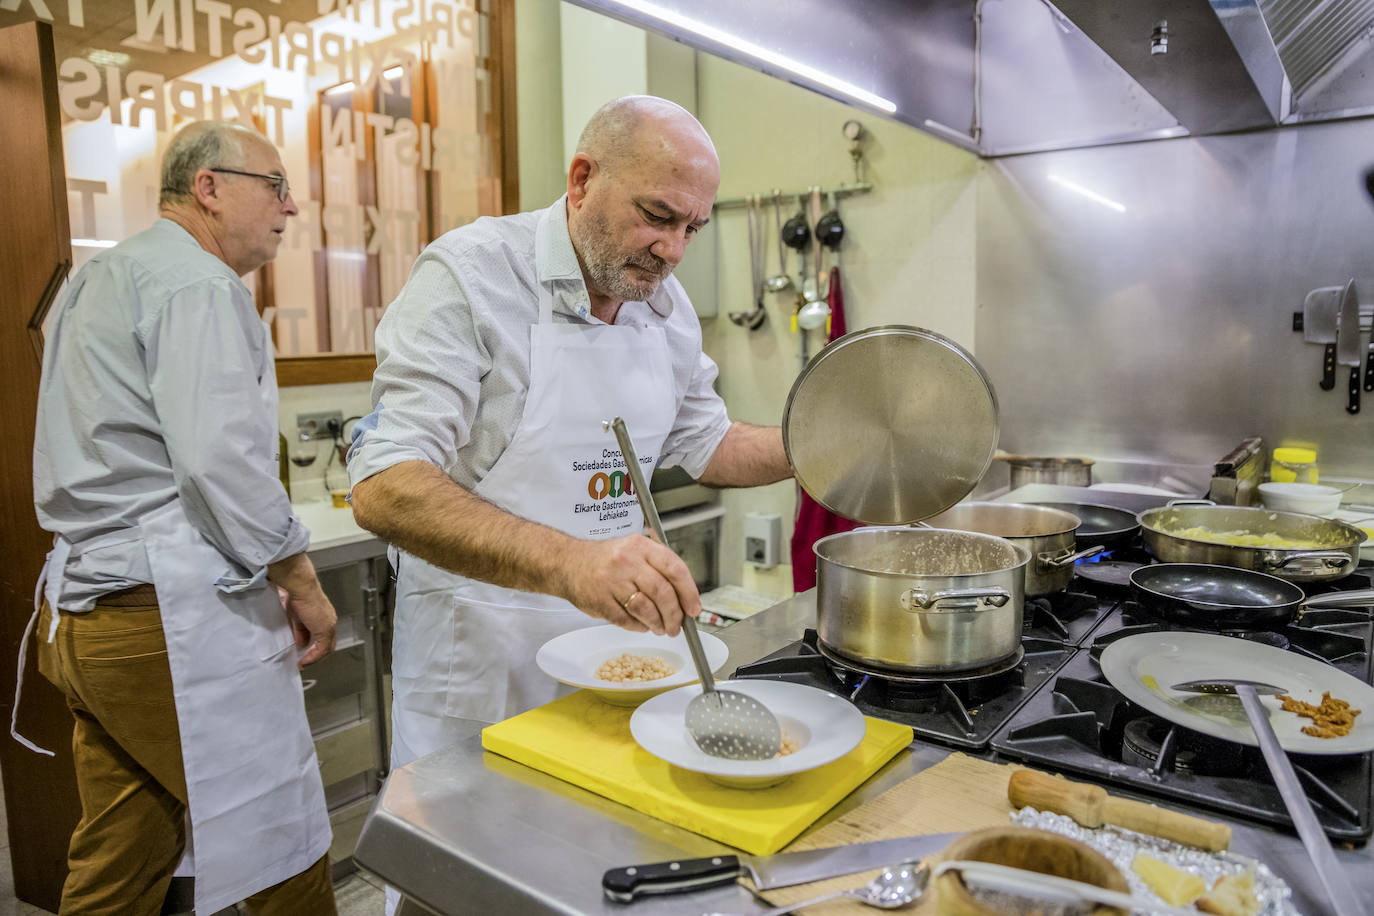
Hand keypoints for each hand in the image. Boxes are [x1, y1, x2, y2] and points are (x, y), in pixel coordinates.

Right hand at [282, 584, 336, 667]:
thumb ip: (300, 630)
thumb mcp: (296, 616)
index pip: (323, 636)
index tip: (304, 652)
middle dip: (316, 655)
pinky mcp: (325, 629)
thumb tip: (301, 642)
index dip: (314, 646)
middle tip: (305, 662)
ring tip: (304, 665)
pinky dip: (313, 657)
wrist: (300, 587)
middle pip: (328, 644)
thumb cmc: (297, 594)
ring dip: (314, 659)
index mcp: (323, 616)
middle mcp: (329, 621)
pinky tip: (304, 662)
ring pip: (327, 648)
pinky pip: (322, 649)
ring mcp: (328, 625)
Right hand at [562, 535, 700, 635]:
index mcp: (640, 546)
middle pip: (662, 593)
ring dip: (658, 623)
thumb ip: (659, 567)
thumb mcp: (633, 549)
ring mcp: (612, 581)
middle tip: (677, 625)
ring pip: (646, 609)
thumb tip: (685, 596)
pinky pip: (626, 620)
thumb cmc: (605, 559)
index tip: (694, 608)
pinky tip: (641, 625)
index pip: (674, 568)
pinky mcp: (600, 601)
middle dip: (675, 615)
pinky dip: (638, 626)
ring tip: (660, 627)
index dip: (689, 592)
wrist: (567, 563)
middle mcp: (627, 561)